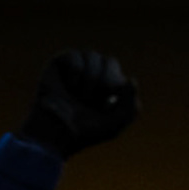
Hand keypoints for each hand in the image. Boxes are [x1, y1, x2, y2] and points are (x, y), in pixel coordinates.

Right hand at [16, 50, 138, 157]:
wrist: (56, 133)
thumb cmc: (84, 133)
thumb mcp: (116, 125)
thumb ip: (132, 107)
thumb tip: (131, 79)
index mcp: (107, 89)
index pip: (120, 76)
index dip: (116, 88)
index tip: (105, 107)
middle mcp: (92, 75)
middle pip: (110, 61)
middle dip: (105, 81)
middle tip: (93, 99)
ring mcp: (75, 69)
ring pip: (93, 56)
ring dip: (90, 78)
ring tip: (80, 95)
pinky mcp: (58, 64)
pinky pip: (74, 56)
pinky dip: (75, 72)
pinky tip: (69, 86)